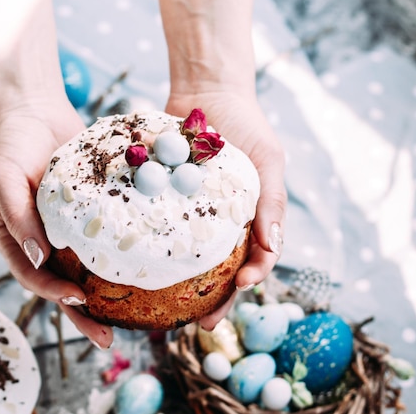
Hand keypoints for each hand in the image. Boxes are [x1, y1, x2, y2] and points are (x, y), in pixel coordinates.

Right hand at [0, 96, 114, 348]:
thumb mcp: (3, 178)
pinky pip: (107, 236)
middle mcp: (44, 239)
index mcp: (17, 238)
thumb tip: (38, 256)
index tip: (78, 302)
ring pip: (89, 267)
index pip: (33, 276)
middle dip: (84, 315)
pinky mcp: (92, 211)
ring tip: (135, 318)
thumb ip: (17, 217)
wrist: (34, 110)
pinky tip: (144, 268)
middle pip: (64, 284)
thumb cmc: (9, 143)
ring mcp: (69, 228)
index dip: (53, 293)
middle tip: (108, 339)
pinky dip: (121, 253)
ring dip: (107, 293)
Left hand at [165, 91, 287, 329]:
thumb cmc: (246, 124)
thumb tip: (274, 248)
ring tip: (168, 311)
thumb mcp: (267, 159)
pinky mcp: (167, 203)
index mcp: (253, 217)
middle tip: (200, 323)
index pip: (259, 258)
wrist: (207, 91)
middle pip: (222, 271)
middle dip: (215, 299)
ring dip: (183, 287)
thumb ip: (272, 202)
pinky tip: (141, 270)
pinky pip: (161, 230)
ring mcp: (194, 215)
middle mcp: (223, 222)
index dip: (252, 278)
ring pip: (189, 260)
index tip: (239, 288)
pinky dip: (155, 252)